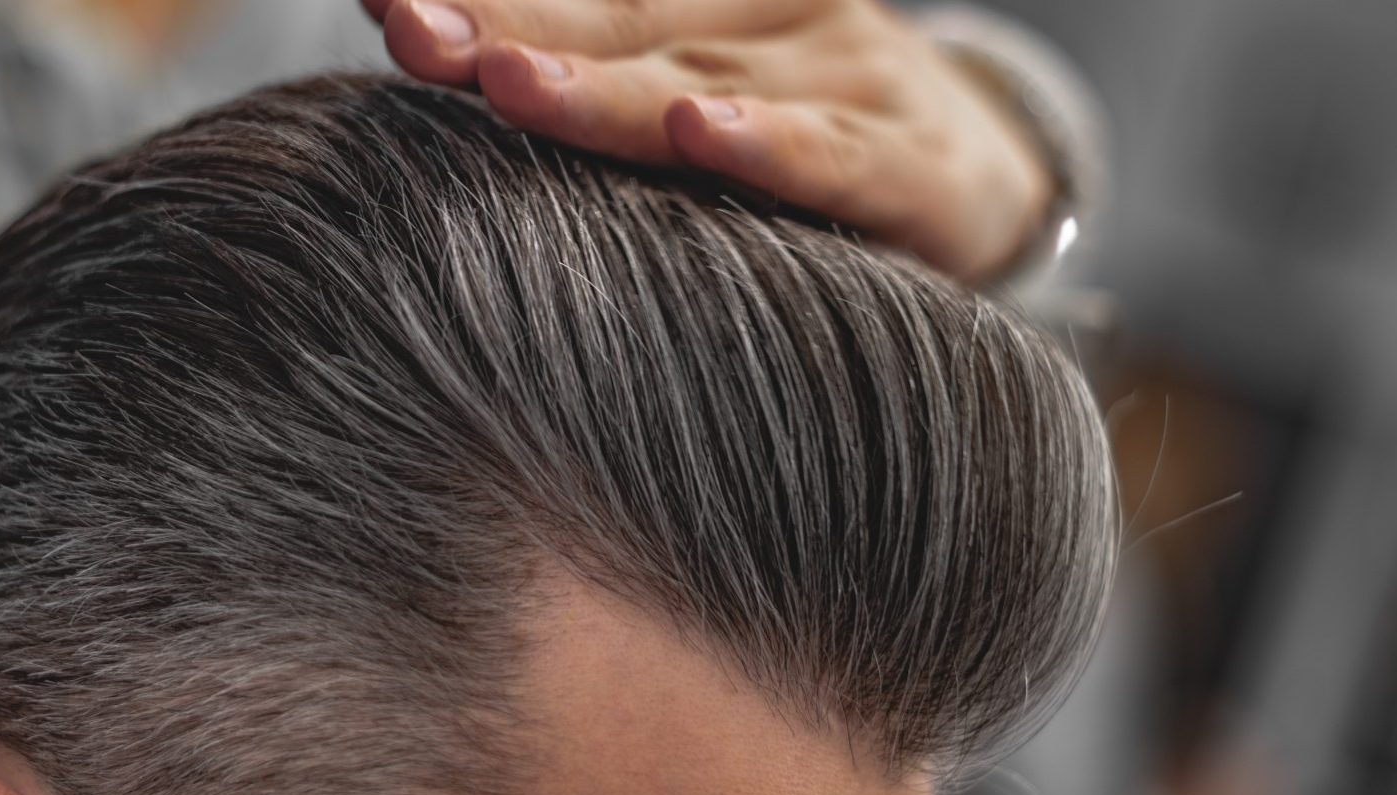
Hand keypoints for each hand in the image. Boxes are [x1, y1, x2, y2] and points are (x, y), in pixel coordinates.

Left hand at [360, 0, 1054, 283]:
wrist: (988, 175)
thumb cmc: (810, 130)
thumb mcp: (705, 75)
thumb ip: (604, 69)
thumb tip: (469, 66)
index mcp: (707, 0)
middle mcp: (772, 18)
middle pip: (621, 19)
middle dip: (506, 23)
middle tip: (408, 28)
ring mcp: (847, 78)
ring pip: (709, 82)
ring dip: (601, 86)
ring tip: (506, 80)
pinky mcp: (913, 163)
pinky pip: (837, 157)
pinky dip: (773, 145)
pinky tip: (707, 133)